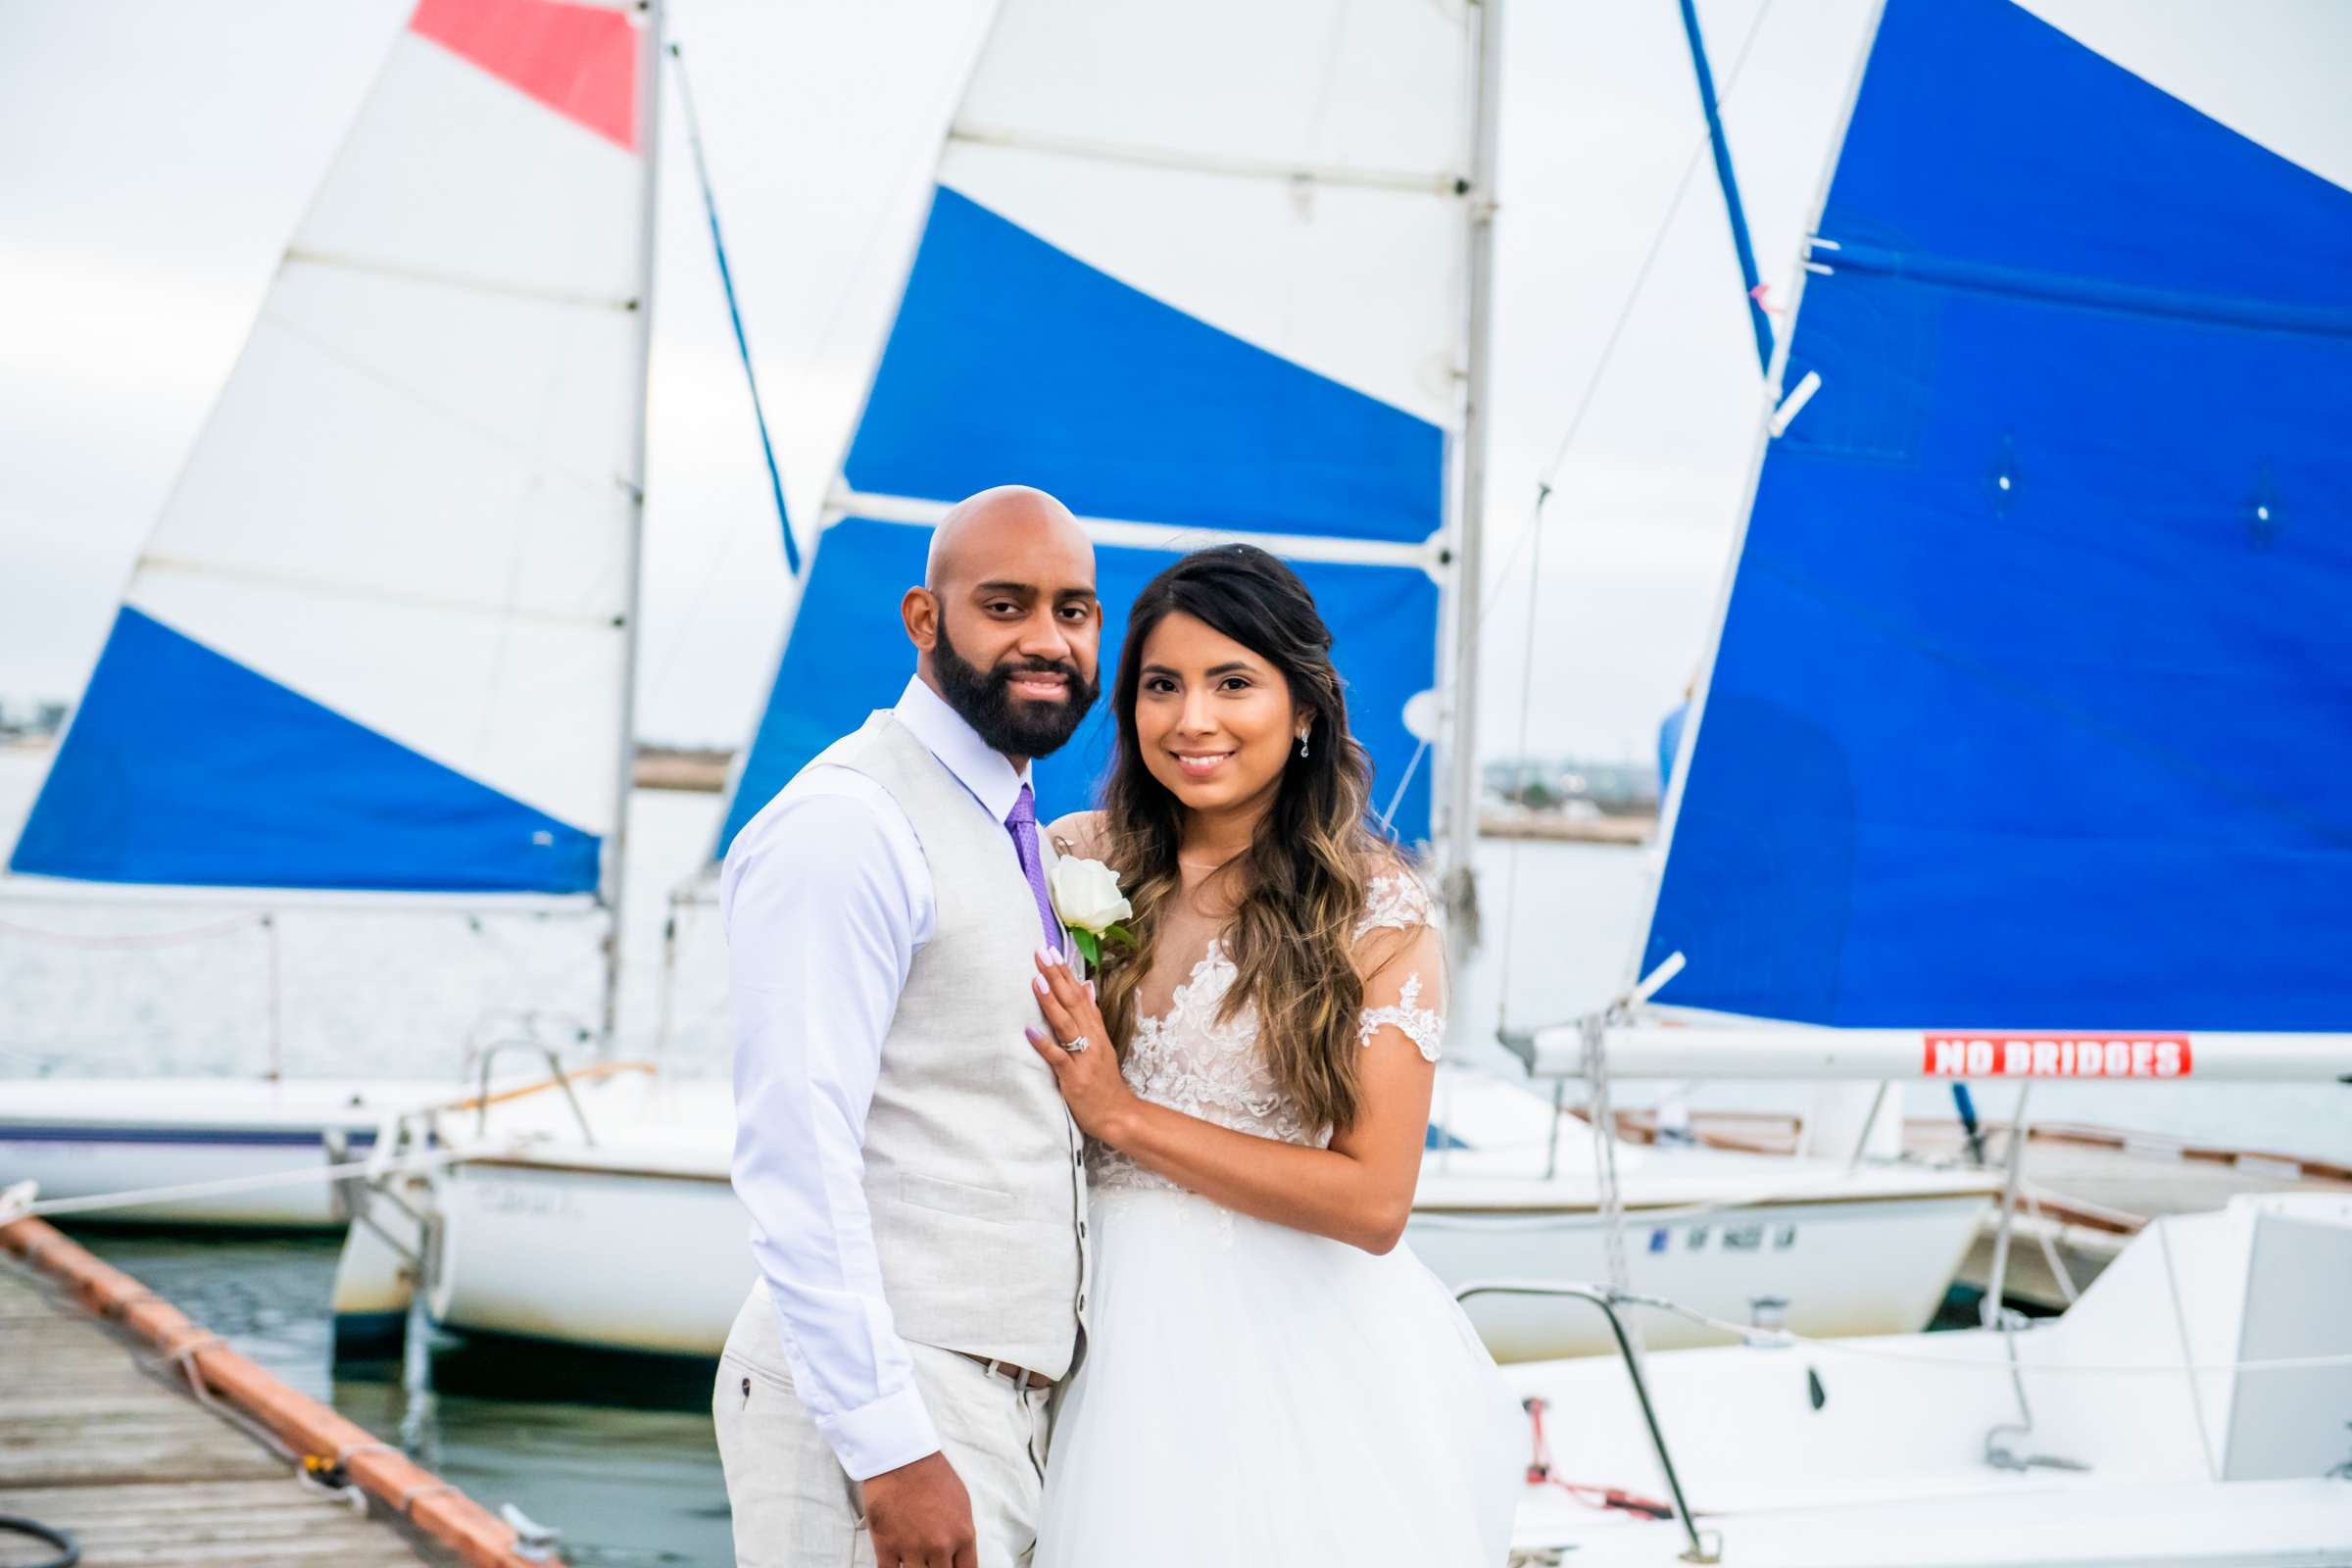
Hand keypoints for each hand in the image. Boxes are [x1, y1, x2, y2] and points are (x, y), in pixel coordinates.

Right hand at [859, 1450, 975, 1567]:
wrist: (901, 1457)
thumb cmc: (932, 1474)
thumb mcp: (961, 1503)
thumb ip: (961, 1534)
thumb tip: (959, 1554)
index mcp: (963, 1535)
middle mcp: (940, 1547)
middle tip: (930, 1562)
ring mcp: (912, 1549)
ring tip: (913, 1559)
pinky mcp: (886, 1546)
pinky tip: (895, 1563)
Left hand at [1026, 948, 1138, 1142]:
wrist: (1118, 1113)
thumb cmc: (1104, 1080)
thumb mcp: (1101, 1043)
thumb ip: (1091, 1015)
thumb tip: (1086, 986)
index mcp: (1096, 1030)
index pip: (1079, 995)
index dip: (1066, 973)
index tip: (1052, 951)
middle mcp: (1091, 1039)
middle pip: (1072, 1003)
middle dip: (1056, 977)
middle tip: (1041, 953)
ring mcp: (1084, 1057)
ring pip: (1066, 1025)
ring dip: (1051, 1003)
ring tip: (1037, 982)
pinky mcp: (1074, 1077)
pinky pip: (1058, 1058)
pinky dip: (1044, 1044)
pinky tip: (1029, 1032)